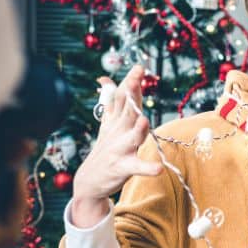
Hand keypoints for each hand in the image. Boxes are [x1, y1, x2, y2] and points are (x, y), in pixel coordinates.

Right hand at [70, 65, 162, 226]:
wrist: (89, 180)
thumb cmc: (106, 149)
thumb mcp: (108, 124)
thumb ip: (112, 101)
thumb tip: (106, 79)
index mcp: (116, 121)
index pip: (123, 98)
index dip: (130, 82)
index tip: (139, 67)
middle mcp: (118, 133)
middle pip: (126, 111)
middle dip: (131, 95)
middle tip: (136, 79)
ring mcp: (120, 150)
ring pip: (131, 138)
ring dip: (137, 130)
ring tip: (144, 120)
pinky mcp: (123, 168)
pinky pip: (137, 168)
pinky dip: (147, 168)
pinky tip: (158, 169)